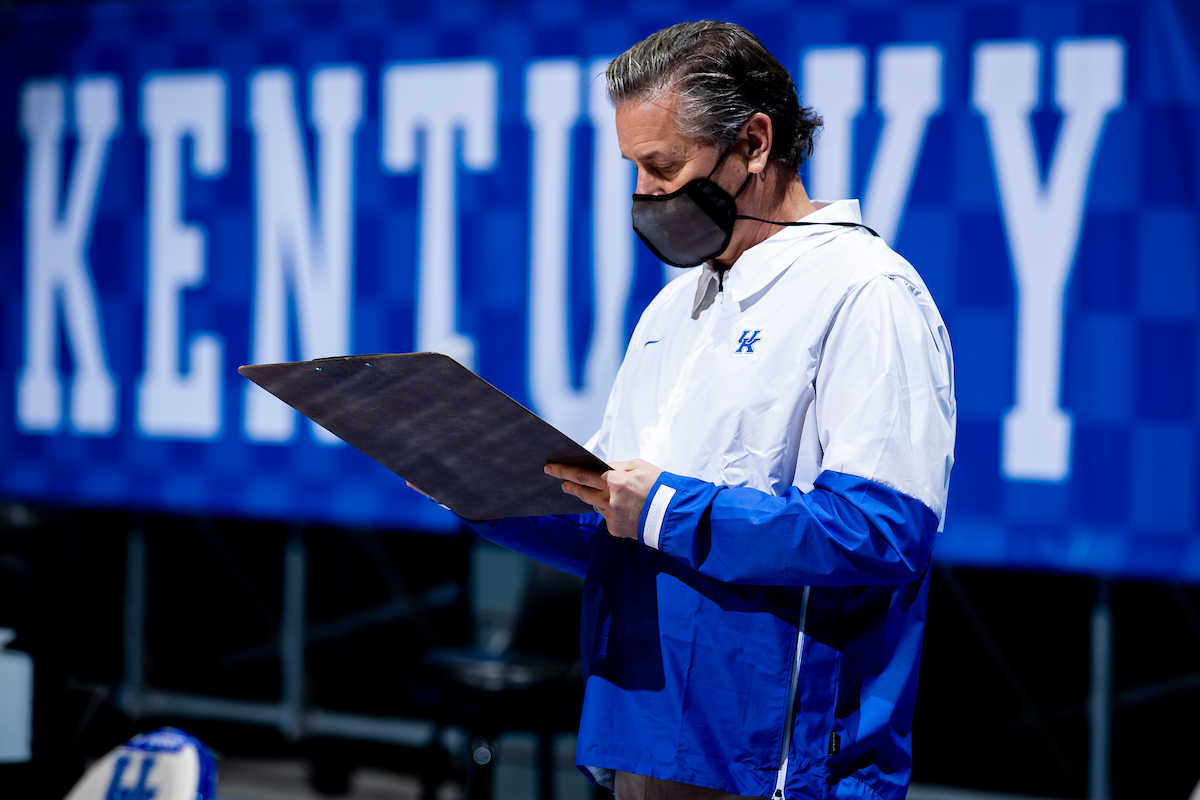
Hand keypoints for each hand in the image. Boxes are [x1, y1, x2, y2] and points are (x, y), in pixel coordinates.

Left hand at [545, 459, 662, 539]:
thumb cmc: (660, 486)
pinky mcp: (616, 529)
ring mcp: (612, 517)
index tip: (551, 468)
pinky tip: (625, 510)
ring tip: (609, 495)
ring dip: (595, 499)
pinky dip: (612, 512)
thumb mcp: (639, 467)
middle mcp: (610, 500)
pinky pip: (607, 517)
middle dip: (570, 486)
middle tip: (563, 483)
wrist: (675, 514)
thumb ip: (616, 467)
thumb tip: (600, 468)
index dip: (564, 471)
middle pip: (582, 492)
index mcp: (615, 482)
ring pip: (595, 505)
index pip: (582, 475)